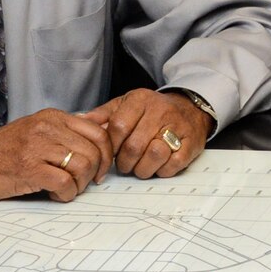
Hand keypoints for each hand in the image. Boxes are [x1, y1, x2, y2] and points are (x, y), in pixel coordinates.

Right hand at [0, 109, 113, 200]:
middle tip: (81, 183)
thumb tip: (102, 139)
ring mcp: (37, 147)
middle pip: (94, 151)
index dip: (106, 154)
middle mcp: (47, 128)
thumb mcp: (40, 131)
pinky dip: (66, 194)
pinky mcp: (29, 168)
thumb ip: (67, 132)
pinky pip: (64, 182)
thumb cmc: (9, 150)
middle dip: (93, 173)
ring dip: (79, 185)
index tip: (99, 169)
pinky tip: (55, 195)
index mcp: (54, 117)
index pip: (98, 131)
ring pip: (82, 166)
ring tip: (66, 189)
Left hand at [85, 88, 210, 178]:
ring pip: (154, 155)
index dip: (111, 146)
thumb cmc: (152, 111)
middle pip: (134, 146)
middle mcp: (160, 111)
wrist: (190, 109)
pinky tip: (158, 166)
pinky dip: (162, 171)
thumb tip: (79, 120)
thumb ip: (103, 114)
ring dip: (142, 168)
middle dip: (124, 162)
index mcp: (140, 100)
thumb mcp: (127, 104)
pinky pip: (173, 164)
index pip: (118, 127)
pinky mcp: (192, 143)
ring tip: (139, 167)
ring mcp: (178, 127)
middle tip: (124, 164)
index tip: (110, 153)